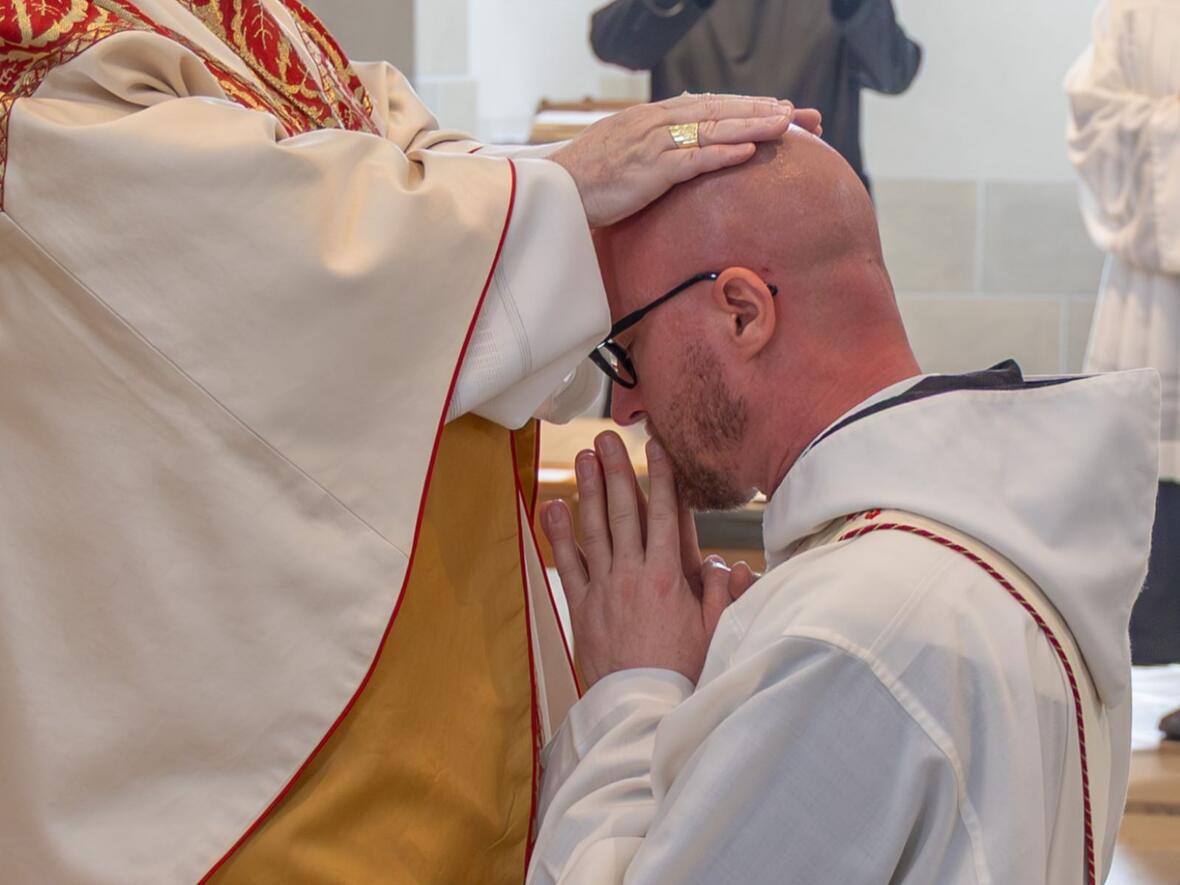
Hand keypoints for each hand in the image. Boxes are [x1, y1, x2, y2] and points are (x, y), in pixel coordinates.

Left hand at [541, 431, 755, 687]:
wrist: (642, 707)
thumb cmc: (683, 672)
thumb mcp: (716, 631)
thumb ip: (721, 592)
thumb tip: (726, 562)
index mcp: (670, 576)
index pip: (666, 514)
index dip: (662, 478)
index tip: (655, 448)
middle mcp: (635, 573)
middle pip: (626, 511)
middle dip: (617, 470)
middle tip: (607, 438)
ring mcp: (605, 588)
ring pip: (595, 528)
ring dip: (588, 490)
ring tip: (582, 458)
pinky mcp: (582, 607)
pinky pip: (568, 564)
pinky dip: (559, 535)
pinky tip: (553, 507)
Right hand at [551, 93, 822, 226]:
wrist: (554, 191)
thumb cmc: (587, 178)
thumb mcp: (624, 152)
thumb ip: (654, 145)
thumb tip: (683, 149)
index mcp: (653, 117)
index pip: (710, 105)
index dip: (747, 106)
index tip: (779, 110)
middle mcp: (657, 123)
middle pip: (720, 110)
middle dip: (763, 111)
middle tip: (802, 115)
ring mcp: (653, 144)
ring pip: (713, 129)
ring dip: (752, 126)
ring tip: (787, 125)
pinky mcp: (649, 170)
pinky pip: (691, 160)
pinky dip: (721, 154)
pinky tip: (747, 153)